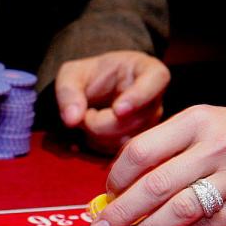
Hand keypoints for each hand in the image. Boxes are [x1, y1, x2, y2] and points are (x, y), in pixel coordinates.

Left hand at [55, 50, 169, 153]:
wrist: (92, 96)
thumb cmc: (89, 78)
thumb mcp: (71, 75)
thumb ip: (68, 92)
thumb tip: (72, 119)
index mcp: (148, 71)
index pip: (157, 79)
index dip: (139, 96)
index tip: (118, 109)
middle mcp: (155, 99)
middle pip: (137, 120)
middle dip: (102, 123)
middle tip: (83, 114)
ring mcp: (152, 125)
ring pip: (128, 141)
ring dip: (99, 136)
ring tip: (89, 119)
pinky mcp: (143, 145)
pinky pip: (122, 155)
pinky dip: (101, 147)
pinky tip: (94, 134)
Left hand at [89, 100, 225, 225]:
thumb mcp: (212, 124)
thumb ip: (172, 150)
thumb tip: (123, 187)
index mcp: (198, 120)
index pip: (141, 152)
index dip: (116, 180)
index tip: (105, 196)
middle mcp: (216, 146)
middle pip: (153, 186)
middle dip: (118, 214)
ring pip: (177, 211)